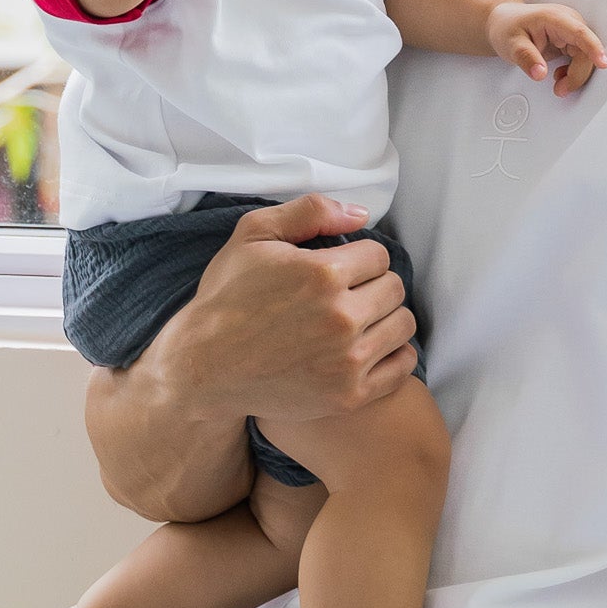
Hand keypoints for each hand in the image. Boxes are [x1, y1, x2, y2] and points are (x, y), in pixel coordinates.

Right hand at [149, 193, 419, 426]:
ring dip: (385, 317)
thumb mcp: (253, 235)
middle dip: (374, 285)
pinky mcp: (348, 395)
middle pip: (394, 288)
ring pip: (402, 324)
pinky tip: (369, 347)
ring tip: (359, 319)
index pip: (379, 255)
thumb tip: (362, 214)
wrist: (203, 368)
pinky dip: (392, 354)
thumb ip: (310, 212)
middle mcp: (340, 318)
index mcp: (322, 274)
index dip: (359, 258)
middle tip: (348, 294)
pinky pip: (401, 366)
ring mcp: (347, 361)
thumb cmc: (226, 298)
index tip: (341, 269)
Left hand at [486, 0, 606, 94]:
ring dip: (575, 75)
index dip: (593, 48)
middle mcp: (568, 22)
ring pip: (585, 57)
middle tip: (560, 90)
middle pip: (585, 51)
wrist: (505, 24)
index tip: (603, 62)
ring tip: (557, 84)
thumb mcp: (510, 44)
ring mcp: (571, 32)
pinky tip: (559, 76)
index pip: (579, 33)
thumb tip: (540, 73)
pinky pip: (581, 59)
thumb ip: (526, 58)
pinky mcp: (571, 41)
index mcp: (555, 18)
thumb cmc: (508, 28)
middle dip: (577, 74)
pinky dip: (572, 72)